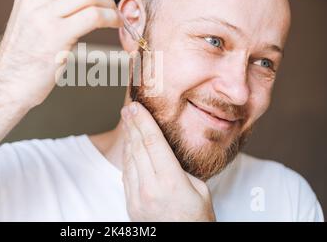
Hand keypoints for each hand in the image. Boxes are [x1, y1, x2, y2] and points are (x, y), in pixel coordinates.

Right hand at [0, 0, 121, 108]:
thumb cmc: (23, 61)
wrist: (5, 86)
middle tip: (112, 7)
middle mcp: (34, 0)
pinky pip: (93, 15)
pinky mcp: (56, 36)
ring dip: (109, 5)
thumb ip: (52, 8)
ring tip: (114, 19)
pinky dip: (110, 18)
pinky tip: (114, 25)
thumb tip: (87, 1)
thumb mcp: (32, 24)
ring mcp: (43, 17)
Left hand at [121, 102, 215, 221]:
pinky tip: (129, 146)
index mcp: (171, 182)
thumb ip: (178, 169)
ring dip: (128, 138)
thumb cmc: (198, 218)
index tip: (136, 107)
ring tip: (128, 122)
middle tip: (128, 108)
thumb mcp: (199, 189)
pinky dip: (127, 157)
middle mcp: (150, 189)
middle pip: (138, 147)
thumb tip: (163, 152)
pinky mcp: (131, 205)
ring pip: (129, 159)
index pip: (153, 143)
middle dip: (133, 125)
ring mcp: (137, 198)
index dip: (144, 121)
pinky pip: (126, 174)